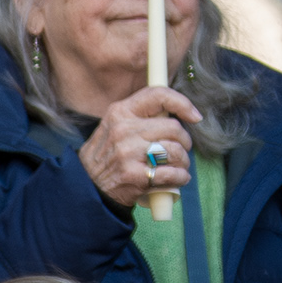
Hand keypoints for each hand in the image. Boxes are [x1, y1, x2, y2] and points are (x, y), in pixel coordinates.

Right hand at [79, 87, 198, 211]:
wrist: (86, 187)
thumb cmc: (105, 156)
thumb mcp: (112, 126)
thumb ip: (137, 117)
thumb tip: (172, 112)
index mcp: (120, 112)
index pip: (158, 95)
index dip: (182, 103)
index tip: (195, 116)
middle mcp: (124, 130)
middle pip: (173, 127)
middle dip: (184, 141)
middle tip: (181, 149)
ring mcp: (128, 153)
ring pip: (175, 151)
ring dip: (184, 161)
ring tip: (178, 166)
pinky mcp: (135, 176)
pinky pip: (172, 174)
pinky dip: (181, 177)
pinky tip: (179, 178)